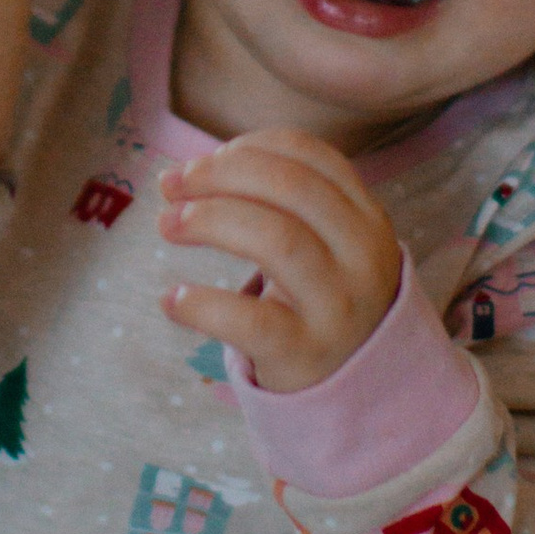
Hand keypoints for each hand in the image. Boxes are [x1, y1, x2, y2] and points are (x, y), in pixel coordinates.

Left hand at [156, 130, 403, 394]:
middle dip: (221, 175)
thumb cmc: (318, 297)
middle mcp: (363, 256)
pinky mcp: (306, 353)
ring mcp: (339, 307)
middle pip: (292, 188)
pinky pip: (251, 321)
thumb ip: (268, 202)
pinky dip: (203, 304)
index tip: (201, 162)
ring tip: (168, 225)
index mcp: (366, 217)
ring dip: (211, 220)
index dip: (248, 147)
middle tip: (172, 186)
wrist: (354, 386)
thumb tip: (182, 175)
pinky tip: (172, 300)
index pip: (310, 156)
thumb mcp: (319, 242)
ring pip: (277, 241)